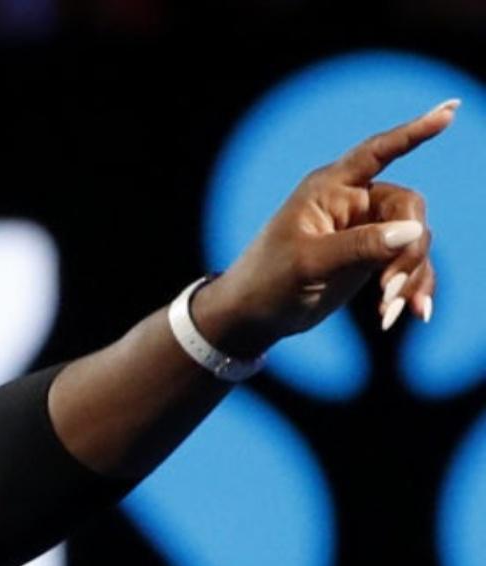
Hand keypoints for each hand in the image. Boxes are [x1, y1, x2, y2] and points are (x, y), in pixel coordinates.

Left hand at [193, 99, 456, 358]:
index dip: (413, 132)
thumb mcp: (308, 263)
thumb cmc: (268, 281)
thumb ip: (359, 246)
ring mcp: (366, 231)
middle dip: (408, 250)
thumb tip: (414, 230)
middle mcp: (353, 203)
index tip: (450, 111)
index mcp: (329, 189)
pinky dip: (412, 288)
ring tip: (389, 311)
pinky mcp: (372, 259)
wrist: (254, 316)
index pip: (376, 152)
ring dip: (410, 276)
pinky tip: (414, 313)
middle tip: (389, 288)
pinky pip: (408, 266)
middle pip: (408, 210)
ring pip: (415, 241)